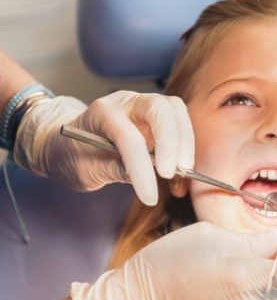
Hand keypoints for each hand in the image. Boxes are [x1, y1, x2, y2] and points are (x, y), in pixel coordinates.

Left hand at [13, 91, 193, 204]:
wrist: (68, 143)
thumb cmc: (73, 155)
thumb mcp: (85, 170)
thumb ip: (114, 170)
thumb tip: (146, 178)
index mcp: (102, 113)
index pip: (129, 138)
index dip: (142, 168)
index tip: (150, 197)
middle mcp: (127, 102)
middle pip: (160, 108)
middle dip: (171, 142)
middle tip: (172, 173)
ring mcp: (144, 106)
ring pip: (176, 111)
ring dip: (185, 142)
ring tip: (182, 173)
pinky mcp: (157, 117)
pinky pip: (179, 123)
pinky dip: (185, 146)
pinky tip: (180, 172)